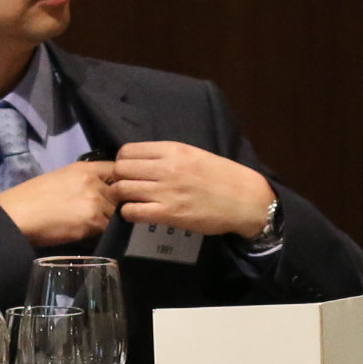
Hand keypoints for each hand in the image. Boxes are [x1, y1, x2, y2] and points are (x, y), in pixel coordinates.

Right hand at [0, 156, 118, 246]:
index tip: (115, 192)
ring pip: (115, 214)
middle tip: (99, 215)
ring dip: (107, 222)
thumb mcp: (60, 179)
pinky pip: (107, 231)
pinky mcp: (93, 221)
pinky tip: (85, 237)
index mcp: (85, 168)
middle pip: (120, 194)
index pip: (117, 170)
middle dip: (114, 205)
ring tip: (89, 227)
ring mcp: (95, 201)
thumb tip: (98, 191)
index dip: (120, 182)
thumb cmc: (30, 198)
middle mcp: (94, 181)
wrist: (17, 215)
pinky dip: (99, 236)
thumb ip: (83, 182)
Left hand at [108, 140, 273, 236]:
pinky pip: (132, 212)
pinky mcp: (169, 214)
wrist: (244, 199)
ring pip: (122, 189)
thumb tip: (143, 160)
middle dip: (118, 178)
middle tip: (125, 187)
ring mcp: (166, 191)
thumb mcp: (195, 154)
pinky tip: (136, 213)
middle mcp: (166, 167)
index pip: (128, 150)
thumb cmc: (222, 176)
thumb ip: (169, 155)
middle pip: (121, 168)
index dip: (122, 161)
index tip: (128, 170)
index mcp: (173, 149)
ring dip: (120, 196)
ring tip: (128, 201)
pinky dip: (128, 213)